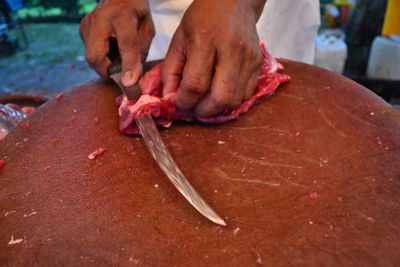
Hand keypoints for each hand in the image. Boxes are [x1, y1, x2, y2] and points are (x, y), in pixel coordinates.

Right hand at [79, 0, 154, 85]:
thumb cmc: (136, 12)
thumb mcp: (147, 28)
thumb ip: (141, 51)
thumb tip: (133, 77)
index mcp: (121, 15)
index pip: (125, 44)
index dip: (128, 65)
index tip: (130, 83)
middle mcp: (99, 19)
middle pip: (95, 57)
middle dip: (108, 72)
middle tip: (122, 73)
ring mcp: (87, 24)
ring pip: (91, 58)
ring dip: (106, 65)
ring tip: (119, 56)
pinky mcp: (82, 30)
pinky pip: (90, 53)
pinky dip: (102, 58)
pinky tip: (111, 49)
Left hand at [162, 0, 265, 116]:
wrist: (234, 0)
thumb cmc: (202, 18)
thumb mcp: (179, 39)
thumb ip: (171, 70)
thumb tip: (170, 99)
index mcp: (205, 40)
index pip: (195, 84)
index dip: (184, 100)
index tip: (178, 102)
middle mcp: (231, 50)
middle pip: (220, 98)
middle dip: (204, 110)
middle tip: (194, 107)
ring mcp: (248, 58)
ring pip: (235, 100)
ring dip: (218, 107)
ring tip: (207, 99)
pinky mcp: (259, 62)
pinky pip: (247, 93)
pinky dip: (233, 99)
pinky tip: (221, 90)